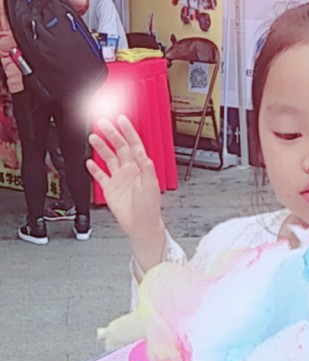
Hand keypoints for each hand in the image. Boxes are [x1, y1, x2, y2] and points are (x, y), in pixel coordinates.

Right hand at [87, 115, 163, 241]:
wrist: (141, 225)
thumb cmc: (150, 208)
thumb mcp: (151, 185)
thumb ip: (146, 167)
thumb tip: (140, 151)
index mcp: (140, 168)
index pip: (134, 144)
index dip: (128, 131)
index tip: (121, 119)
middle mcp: (129, 171)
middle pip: (119, 147)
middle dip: (111, 134)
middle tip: (102, 123)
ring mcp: (119, 179)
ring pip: (108, 158)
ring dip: (101, 147)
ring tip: (93, 137)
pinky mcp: (110, 189)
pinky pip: (100, 176)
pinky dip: (94, 168)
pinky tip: (89, 161)